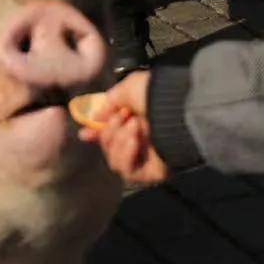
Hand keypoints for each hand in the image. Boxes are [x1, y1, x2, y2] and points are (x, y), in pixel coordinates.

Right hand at [78, 71, 169, 186]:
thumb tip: (95, 118)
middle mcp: (142, 140)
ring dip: (119, 140)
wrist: (178, 109)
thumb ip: (108, 103)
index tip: (85, 132)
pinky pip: (126, 171)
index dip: (96, 133)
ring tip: (136, 126)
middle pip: (108, 146)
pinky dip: (126, 153)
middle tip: (124, 117)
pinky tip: (136, 140)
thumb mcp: (127, 89)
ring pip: (114, 159)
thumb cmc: (156, 95)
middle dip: (110, 130)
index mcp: (138, 119)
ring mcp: (146, 158)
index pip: (112, 132)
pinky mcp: (150, 174)